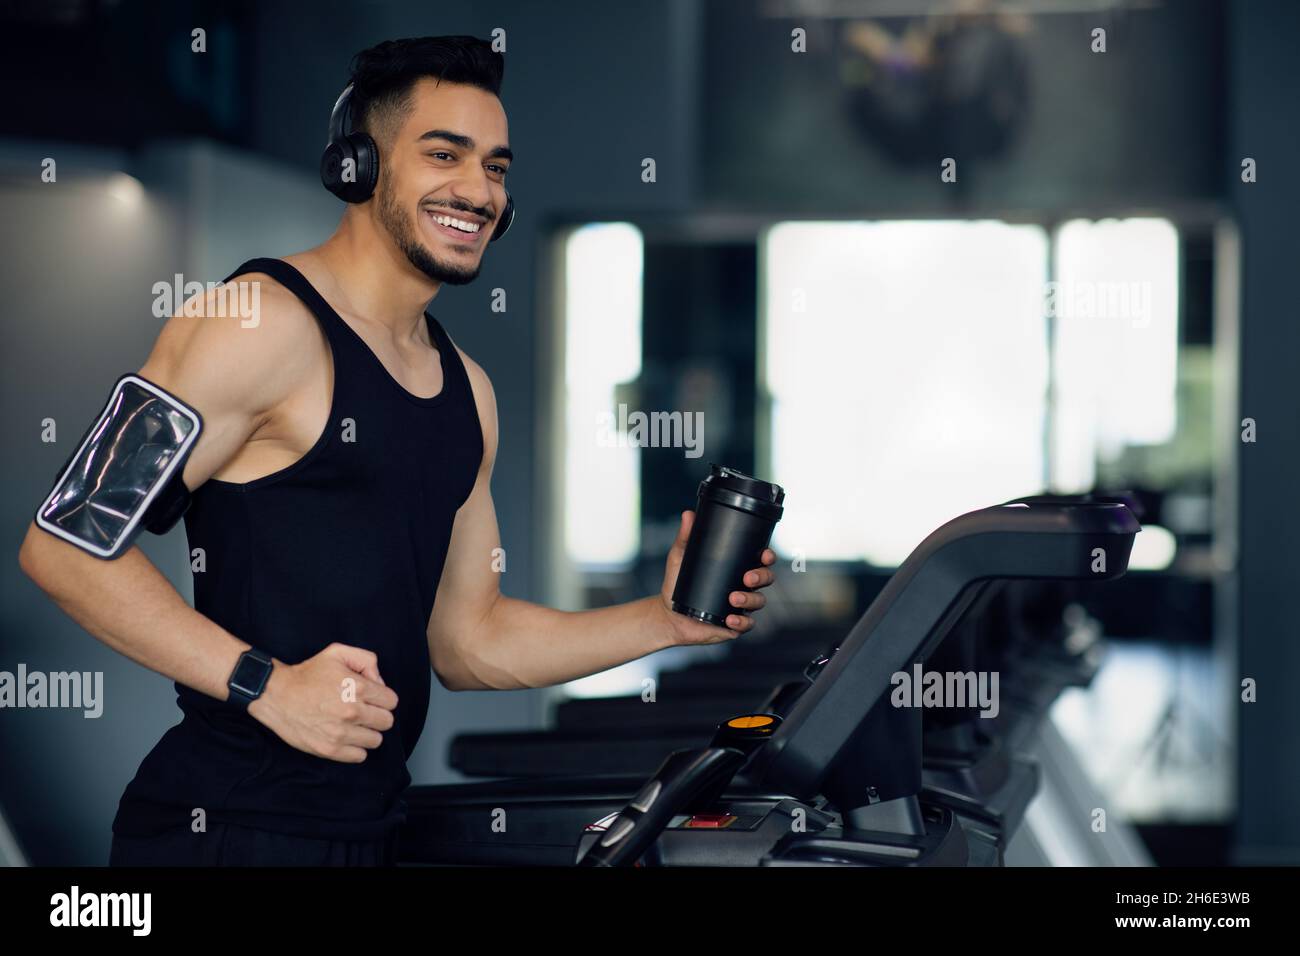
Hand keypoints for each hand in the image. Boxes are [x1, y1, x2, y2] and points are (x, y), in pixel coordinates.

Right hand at [248, 643, 398, 762]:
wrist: (277, 695)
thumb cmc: (308, 674)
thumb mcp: (337, 652)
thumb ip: (366, 660)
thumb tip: (379, 683)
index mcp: (358, 687)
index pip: (391, 701)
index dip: (381, 698)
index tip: (370, 697)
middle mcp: (352, 711)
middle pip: (387, 722)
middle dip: (377, 715)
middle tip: (362, 711)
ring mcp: (341, 733)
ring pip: (376, 740)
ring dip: (367, 732)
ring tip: (352, 724)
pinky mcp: (330, 749)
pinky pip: (360, 756)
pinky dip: (355, 748)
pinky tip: (345, 736)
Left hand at [657, 510, 777, 646]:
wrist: (668, 614)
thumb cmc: (677, 584)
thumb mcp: (680, 558)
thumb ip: (686, 537)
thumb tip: (688, 514)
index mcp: (736, 567)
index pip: (760, 559)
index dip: (768, 556)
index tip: (765, 554)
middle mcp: (744, 586)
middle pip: (767, 578)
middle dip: (762, 576)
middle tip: (748, 577)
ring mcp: (741, 606)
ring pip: (759, 601)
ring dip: (750, 599)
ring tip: (733, 598)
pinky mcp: (735, 625)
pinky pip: (747, 625)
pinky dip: (741, 622)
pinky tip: (730, 619)